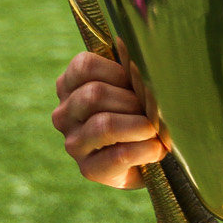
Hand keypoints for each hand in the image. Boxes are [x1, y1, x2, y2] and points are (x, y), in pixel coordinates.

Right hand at [51, 51, 168, 188]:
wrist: (148, 156)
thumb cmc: (141, 111)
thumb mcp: (134, 85)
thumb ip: (132, 69)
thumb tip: (143, 52)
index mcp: (71, 85)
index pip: (84, 66)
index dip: (118, 70)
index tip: (140, 80)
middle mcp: (65, 114)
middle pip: (94, 95)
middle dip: (132, 100)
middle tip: (154, 108)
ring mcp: (73, 143)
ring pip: (103, 125)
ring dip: (139, 125)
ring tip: (156, 129)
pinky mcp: (88, 170)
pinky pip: (116, 156)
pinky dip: (143, 150)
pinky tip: (157, 149)